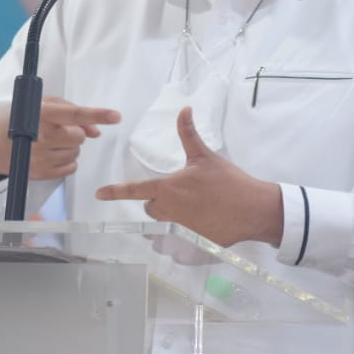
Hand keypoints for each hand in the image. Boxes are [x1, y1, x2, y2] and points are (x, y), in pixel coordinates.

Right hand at [0, 97, 120, 179]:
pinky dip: (65, 162)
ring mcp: (40, 157)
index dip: (97, 115)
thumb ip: (70, 111)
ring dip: (68, 147)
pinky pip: (70, 169)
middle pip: (80, 137)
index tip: (116, 116)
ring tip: (48, 142)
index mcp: (41, 113)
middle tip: (55, 130)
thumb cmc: (14, 119)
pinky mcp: (40, 173)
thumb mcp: (38, 104)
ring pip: (76, 153)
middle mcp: (41, 136)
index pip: (75, 114)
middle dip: (74, 133)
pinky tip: (48, 154)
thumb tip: (96, 130)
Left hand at [95, 106, 283, 247]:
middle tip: (181, 193)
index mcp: (169, 188)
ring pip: (164, 224)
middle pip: (151, 208)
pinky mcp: (192, 244)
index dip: (115, 191)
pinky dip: (187, 232)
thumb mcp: (205, 156)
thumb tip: (184, 110)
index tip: (99, 193)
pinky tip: (205, 222)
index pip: (135, 190)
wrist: (254, 209)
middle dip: (159, 201)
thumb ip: (188, 134)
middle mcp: (170, 211)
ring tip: (195, 208)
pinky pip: (179, 240)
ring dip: (172, 217)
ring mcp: (179, 230)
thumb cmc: (229, 181)